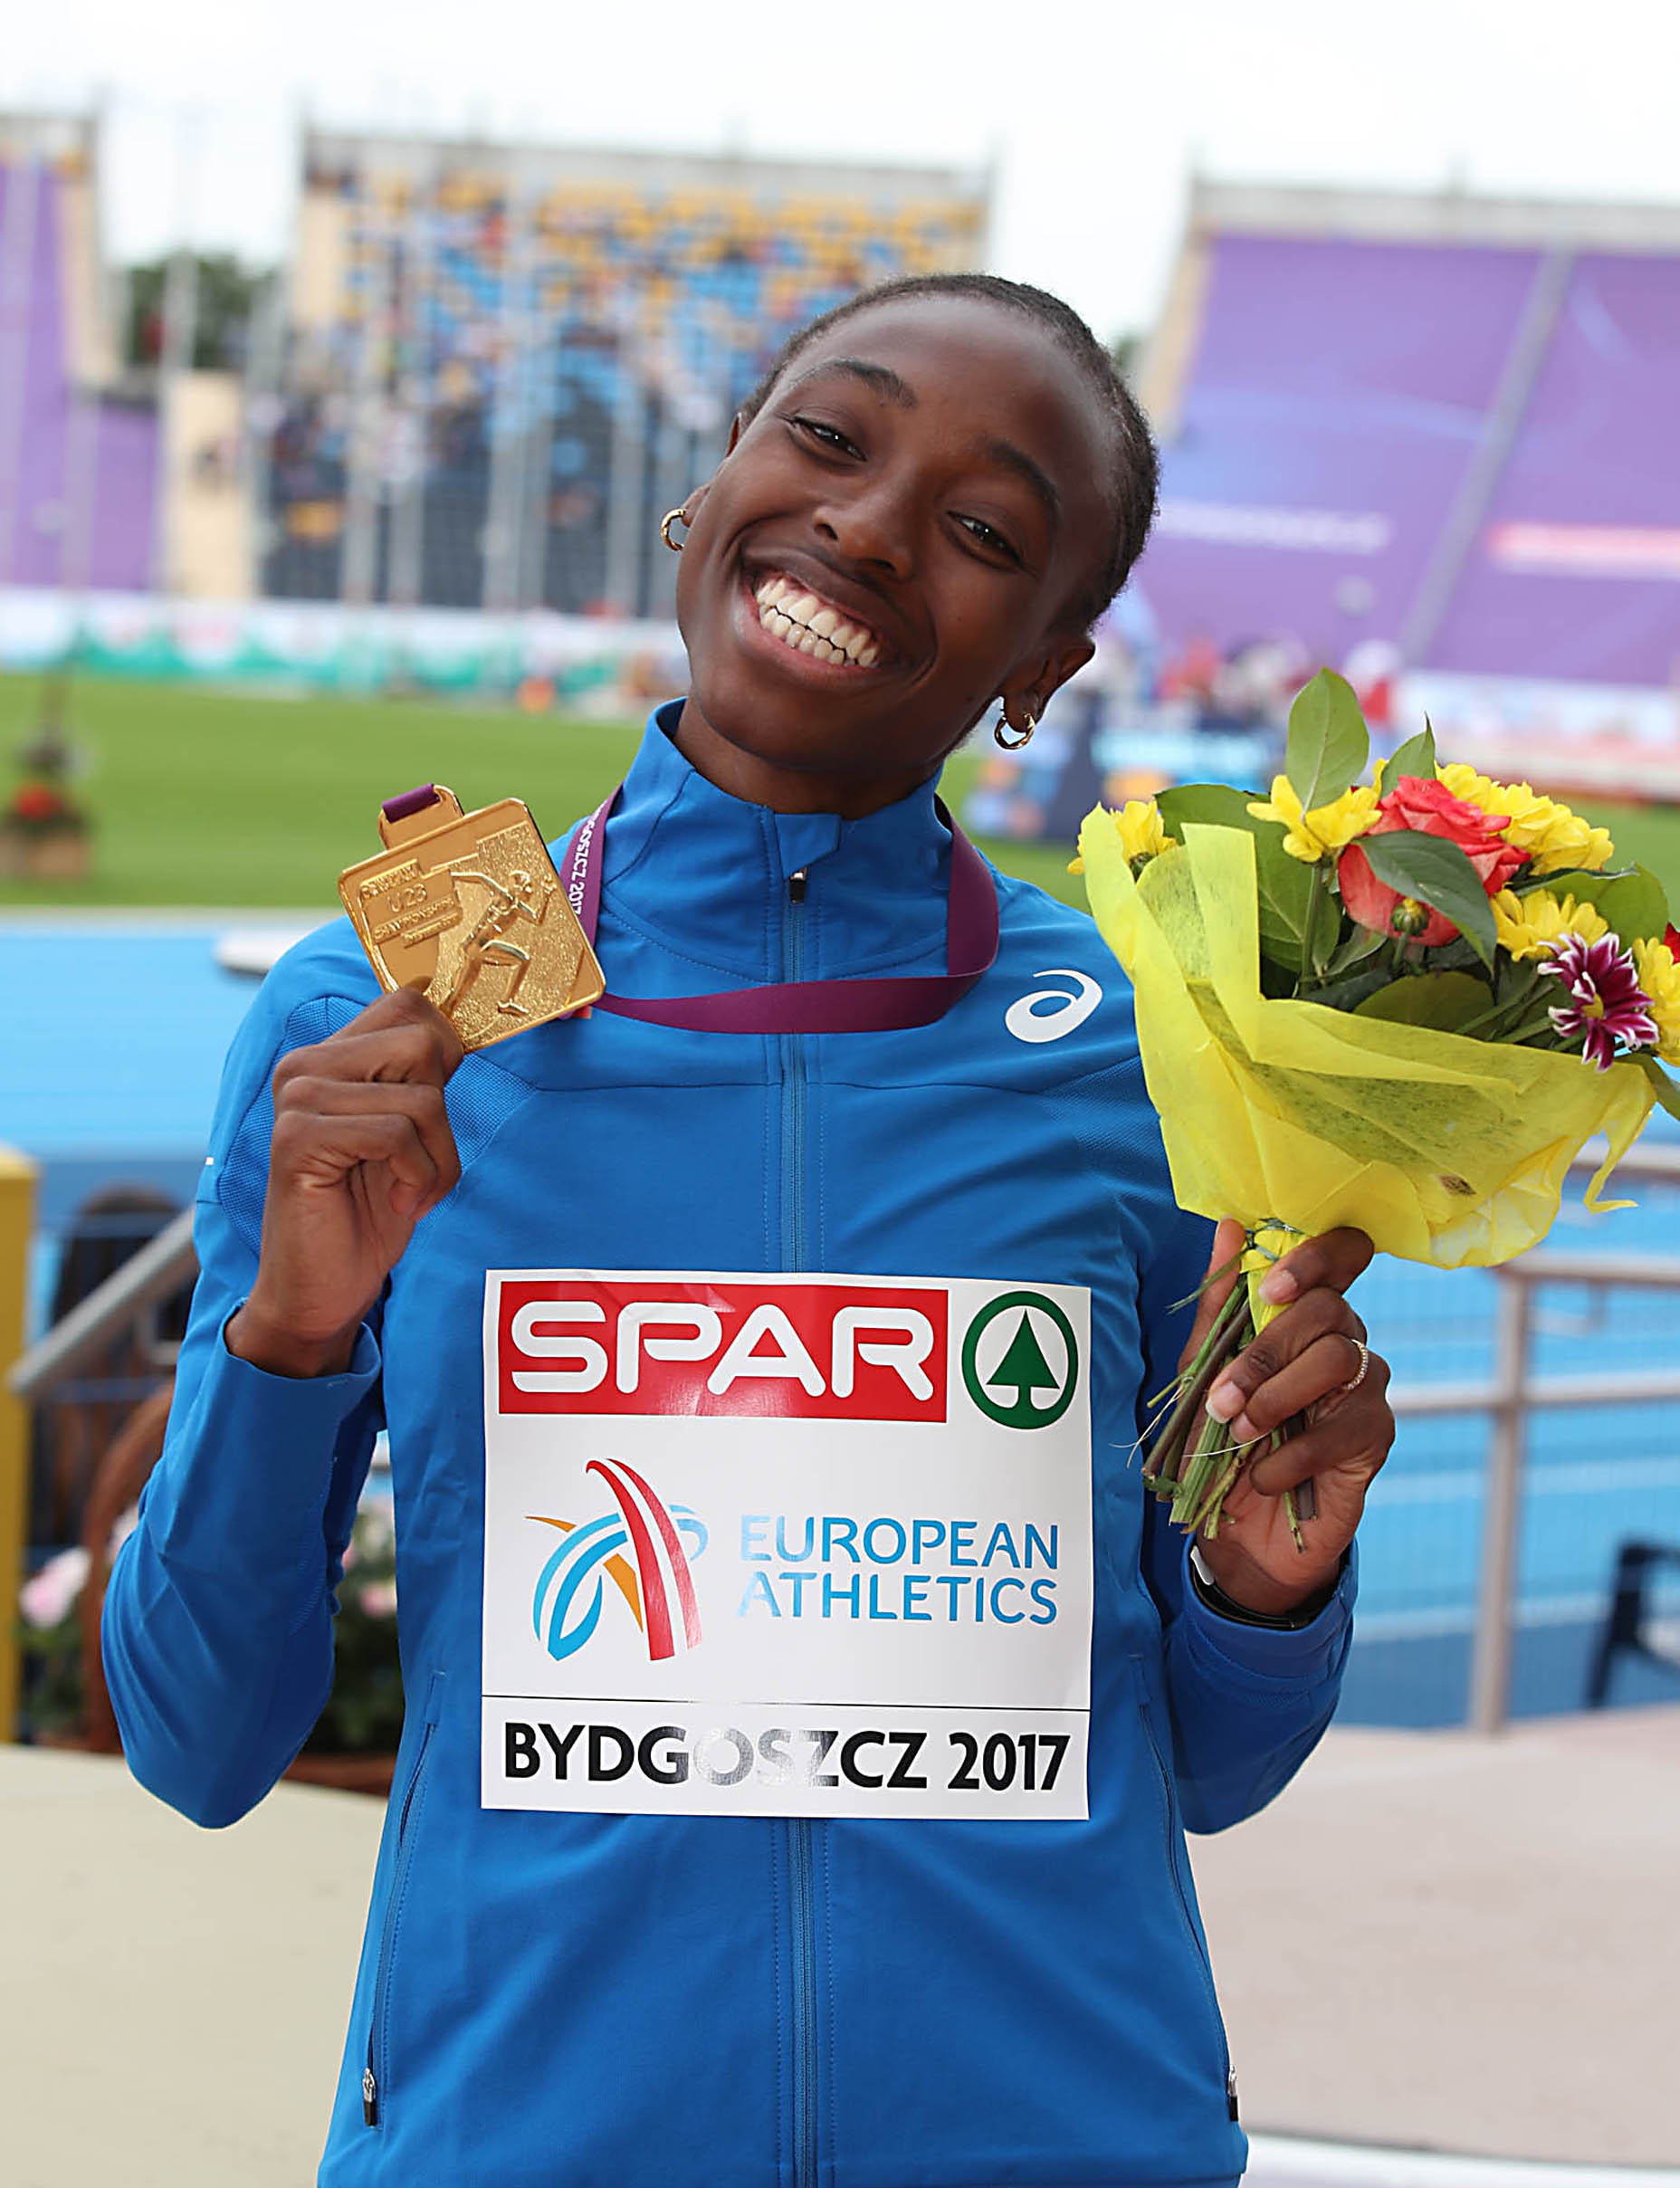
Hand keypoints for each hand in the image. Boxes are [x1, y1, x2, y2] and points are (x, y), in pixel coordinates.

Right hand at [227, 989, 463, 1377]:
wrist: (322, 1288)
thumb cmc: (371, 1210)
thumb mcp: (410, 1134)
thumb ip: (421, 1080)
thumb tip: (462, 1034)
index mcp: (330, 1055)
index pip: (409, 1003)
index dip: (446, 1053)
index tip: (436, 1115)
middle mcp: (306, 1064)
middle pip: (423, 1044)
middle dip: (444, 1117)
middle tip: (423, 1164)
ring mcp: (297, 1097)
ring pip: (420, 1099)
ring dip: (436, 1160)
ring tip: (410, 1191)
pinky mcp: (297, 1138)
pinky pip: (395, 1134)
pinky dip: (418, 1178)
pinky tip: (397, 1204)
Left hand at [1178, 1218, 1393, 1618]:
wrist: (1243, 1533)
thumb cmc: (1223, 1439)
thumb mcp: (1204, 1369)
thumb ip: (1220, 1304)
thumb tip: (1228, 1224)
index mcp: (1306, 1314)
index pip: (1343, 1255)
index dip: (1317, 1257)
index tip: (1271, 1284)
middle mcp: (1346, 1341)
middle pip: (1331, 1310)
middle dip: (1265, 1352)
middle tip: (1222, 1398)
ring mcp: (1367, 1388)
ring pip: (1339, 1360)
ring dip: (1275, 1397)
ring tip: (1238, 1432)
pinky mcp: (1375, 1438)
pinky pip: (1341, 1428)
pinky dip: (1289, 1454)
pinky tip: (1263, 1476)